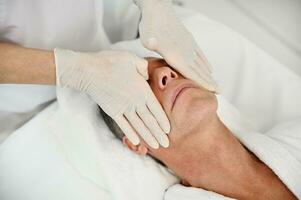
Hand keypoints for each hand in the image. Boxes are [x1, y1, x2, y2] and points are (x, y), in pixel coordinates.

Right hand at [54, 49, 169, 148]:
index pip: (156, 109)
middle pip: (149, 121)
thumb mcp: (132, 59)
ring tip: (155, 147)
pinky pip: (123, 125)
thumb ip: (144, 68)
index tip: (169, 131)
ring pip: (138, 126)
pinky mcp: (112, 111)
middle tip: (166, 145)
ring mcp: (123, 108)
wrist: (88, 71)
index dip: (163, 121)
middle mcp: (134, 102)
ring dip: (147, 137)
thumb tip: (148, 76)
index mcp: (142, 90)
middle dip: (158, 134)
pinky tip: (135, 141)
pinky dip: (130, 134)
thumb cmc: (111, 62)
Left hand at [134, 0, 217, 91]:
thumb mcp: (147, 36)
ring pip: (201, 63)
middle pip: (200, 70)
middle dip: (210, 82)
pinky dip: (205, 62)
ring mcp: (188, 46)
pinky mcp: (188, 40)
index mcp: (176, 55)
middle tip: (220, 92)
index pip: (192, 73)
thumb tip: (152, 42)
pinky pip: (200, 55)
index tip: (214, 91)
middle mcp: (185, 52)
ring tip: (216, 84)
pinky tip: (209, 68)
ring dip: (209, 74)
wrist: (158, 8)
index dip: (203, 83)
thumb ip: (152, 42)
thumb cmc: (150, 25)